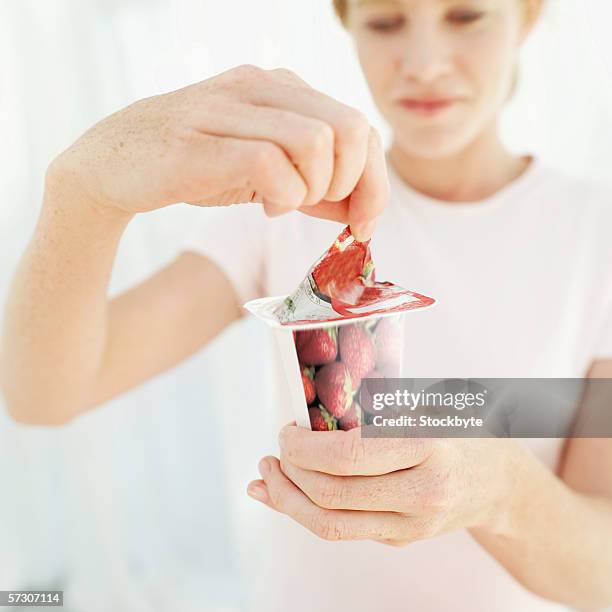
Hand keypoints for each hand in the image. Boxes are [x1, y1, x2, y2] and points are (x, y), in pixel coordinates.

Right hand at [49, 65, 386, 238]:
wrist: (113, 164)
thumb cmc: (196, 167)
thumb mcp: (266, 174)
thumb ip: (315, 187)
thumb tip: (362, 210)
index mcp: (282, 88)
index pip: (359, 125)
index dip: (375, 180)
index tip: (365, 221)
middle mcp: (261, 86)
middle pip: (349, 129)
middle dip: (351, 185)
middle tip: (320, 207)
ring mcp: (228, 108)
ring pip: (315, 143)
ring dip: (312, 191)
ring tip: (283, 203)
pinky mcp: (201, 142)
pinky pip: (270, 165)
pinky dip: (282, 197)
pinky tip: (265, 207)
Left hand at [247, 424, 520, 544]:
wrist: (499, 482)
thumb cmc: (458, 431)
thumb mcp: (424, 404)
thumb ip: (371, 410)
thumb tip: (308, 418)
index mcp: (427, 448)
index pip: (347, 457)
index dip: (303, 448)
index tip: (287, 432)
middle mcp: (420, 493)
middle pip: (331, 495)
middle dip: (289, 473)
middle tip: (273, 453)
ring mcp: (411, 525)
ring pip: (331, 525)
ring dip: (288, 501)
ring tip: (267, 477)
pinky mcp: (401, 541)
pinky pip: (343, 532)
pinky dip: (306, 514)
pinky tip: (286, 497)